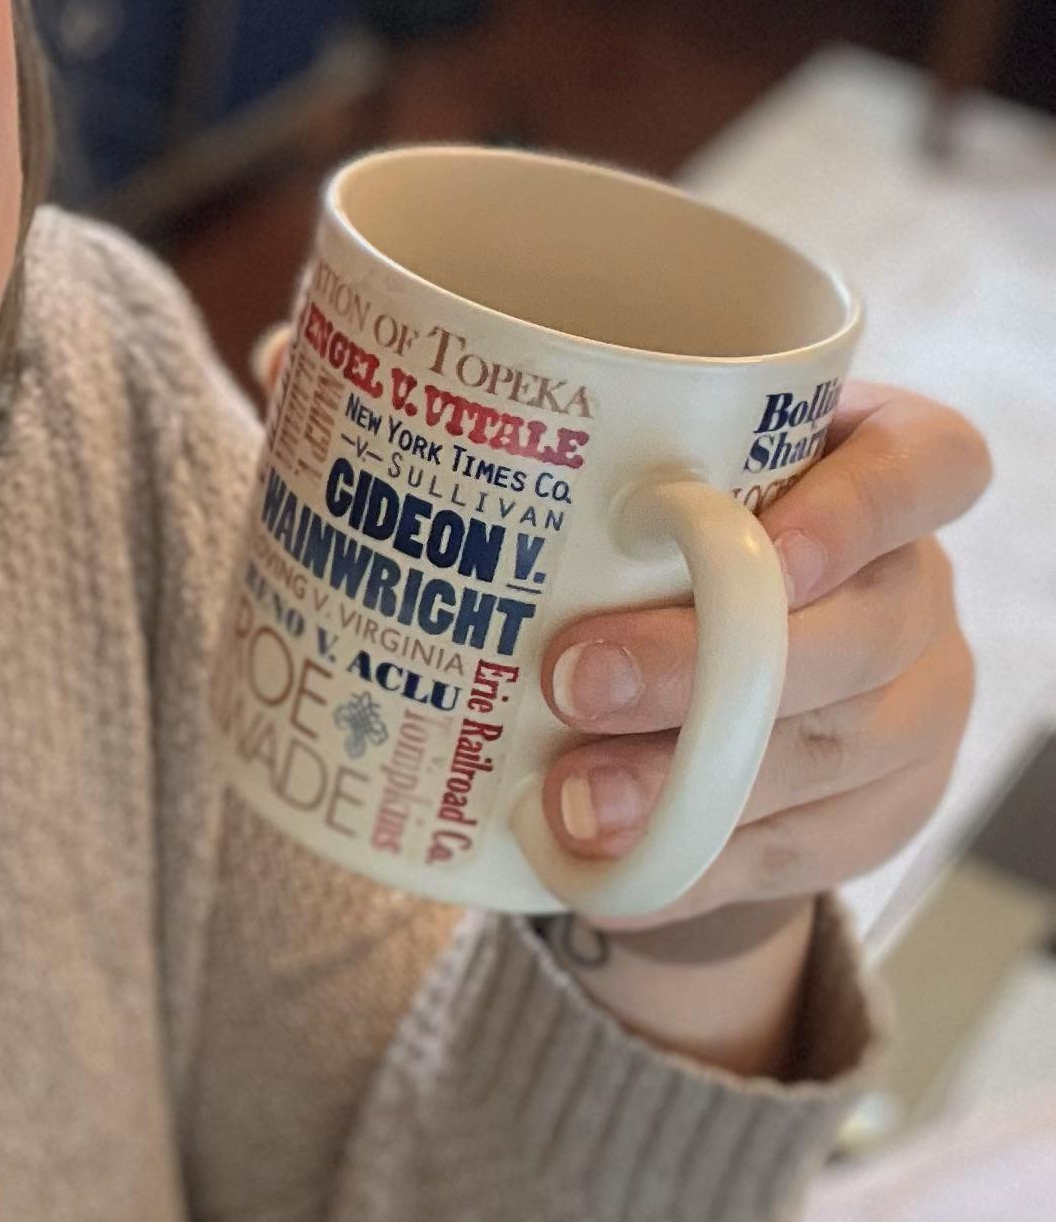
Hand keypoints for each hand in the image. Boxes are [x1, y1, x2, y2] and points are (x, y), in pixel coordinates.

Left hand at [250, 326, 989, 927]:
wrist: (670, 706)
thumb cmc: (624, 552)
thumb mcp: (576, 480)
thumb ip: (460, 414)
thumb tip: (294, 354)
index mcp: (861, 463)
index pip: (927, 464)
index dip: (863, 506)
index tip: (751, 538)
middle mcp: (905, 587)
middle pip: (866, 628)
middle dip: (718, 664)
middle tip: (572, 677)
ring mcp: (905, 711)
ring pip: (831, 752)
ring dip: (691, 785)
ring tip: (566, 803)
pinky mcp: (868, 820)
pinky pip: (793, 856)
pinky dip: (690, 865)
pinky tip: (602, 867)